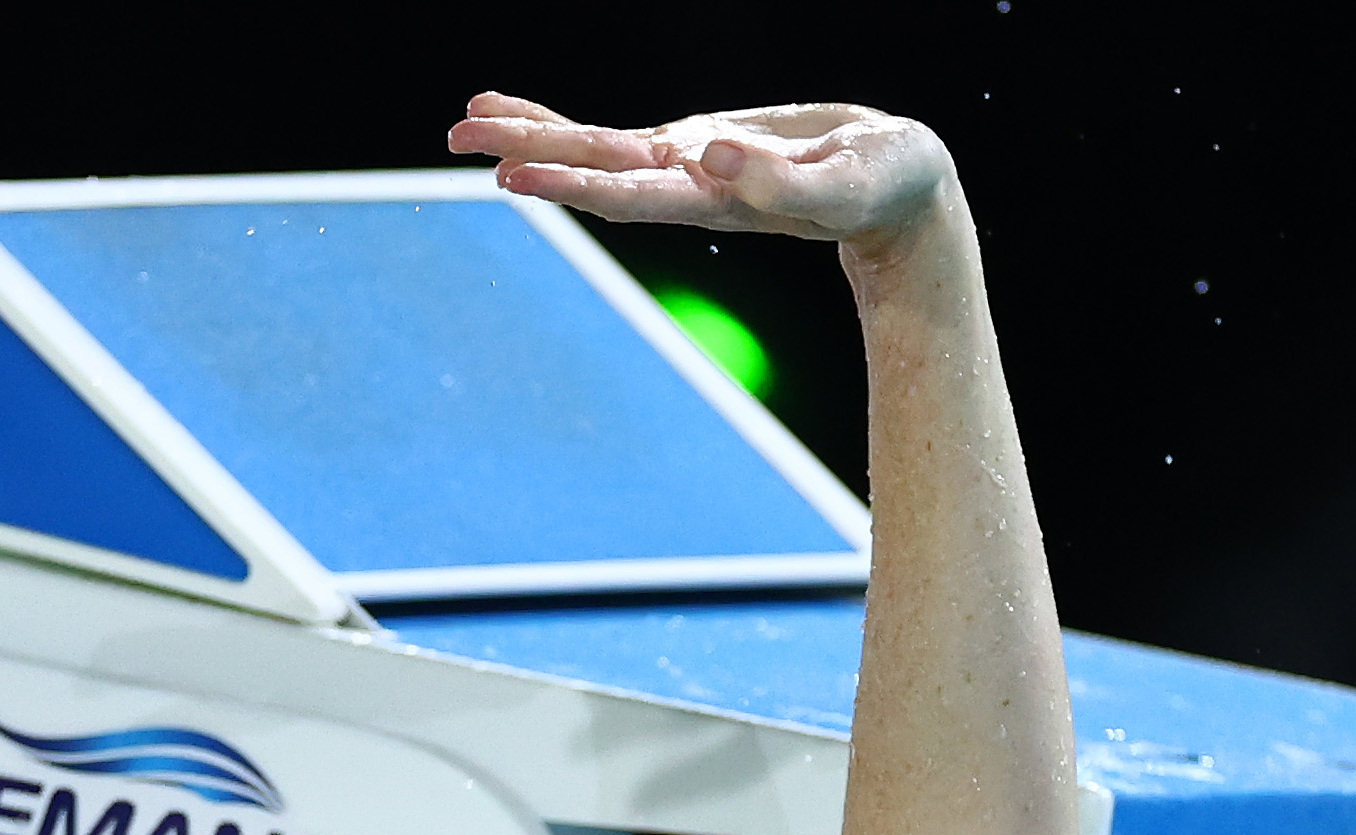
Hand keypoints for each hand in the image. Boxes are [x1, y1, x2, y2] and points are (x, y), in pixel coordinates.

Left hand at [449, 94, 953, 251]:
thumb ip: (785, 180)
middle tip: (455, 137)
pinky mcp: (694, 147)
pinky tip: (519, 111)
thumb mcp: (848, 183)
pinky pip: (615, 136)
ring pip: (595, 149)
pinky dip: (564, 123)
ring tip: (466, 118)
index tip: (513, 177)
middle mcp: (690, 187)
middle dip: (528, 150)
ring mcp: (687, 167)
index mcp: (721, 201)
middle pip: (595, 168)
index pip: (632, 193)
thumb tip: (712, 157)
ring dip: (532, 134)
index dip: (572, 184)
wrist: (900, 195)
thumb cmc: (887, 190)